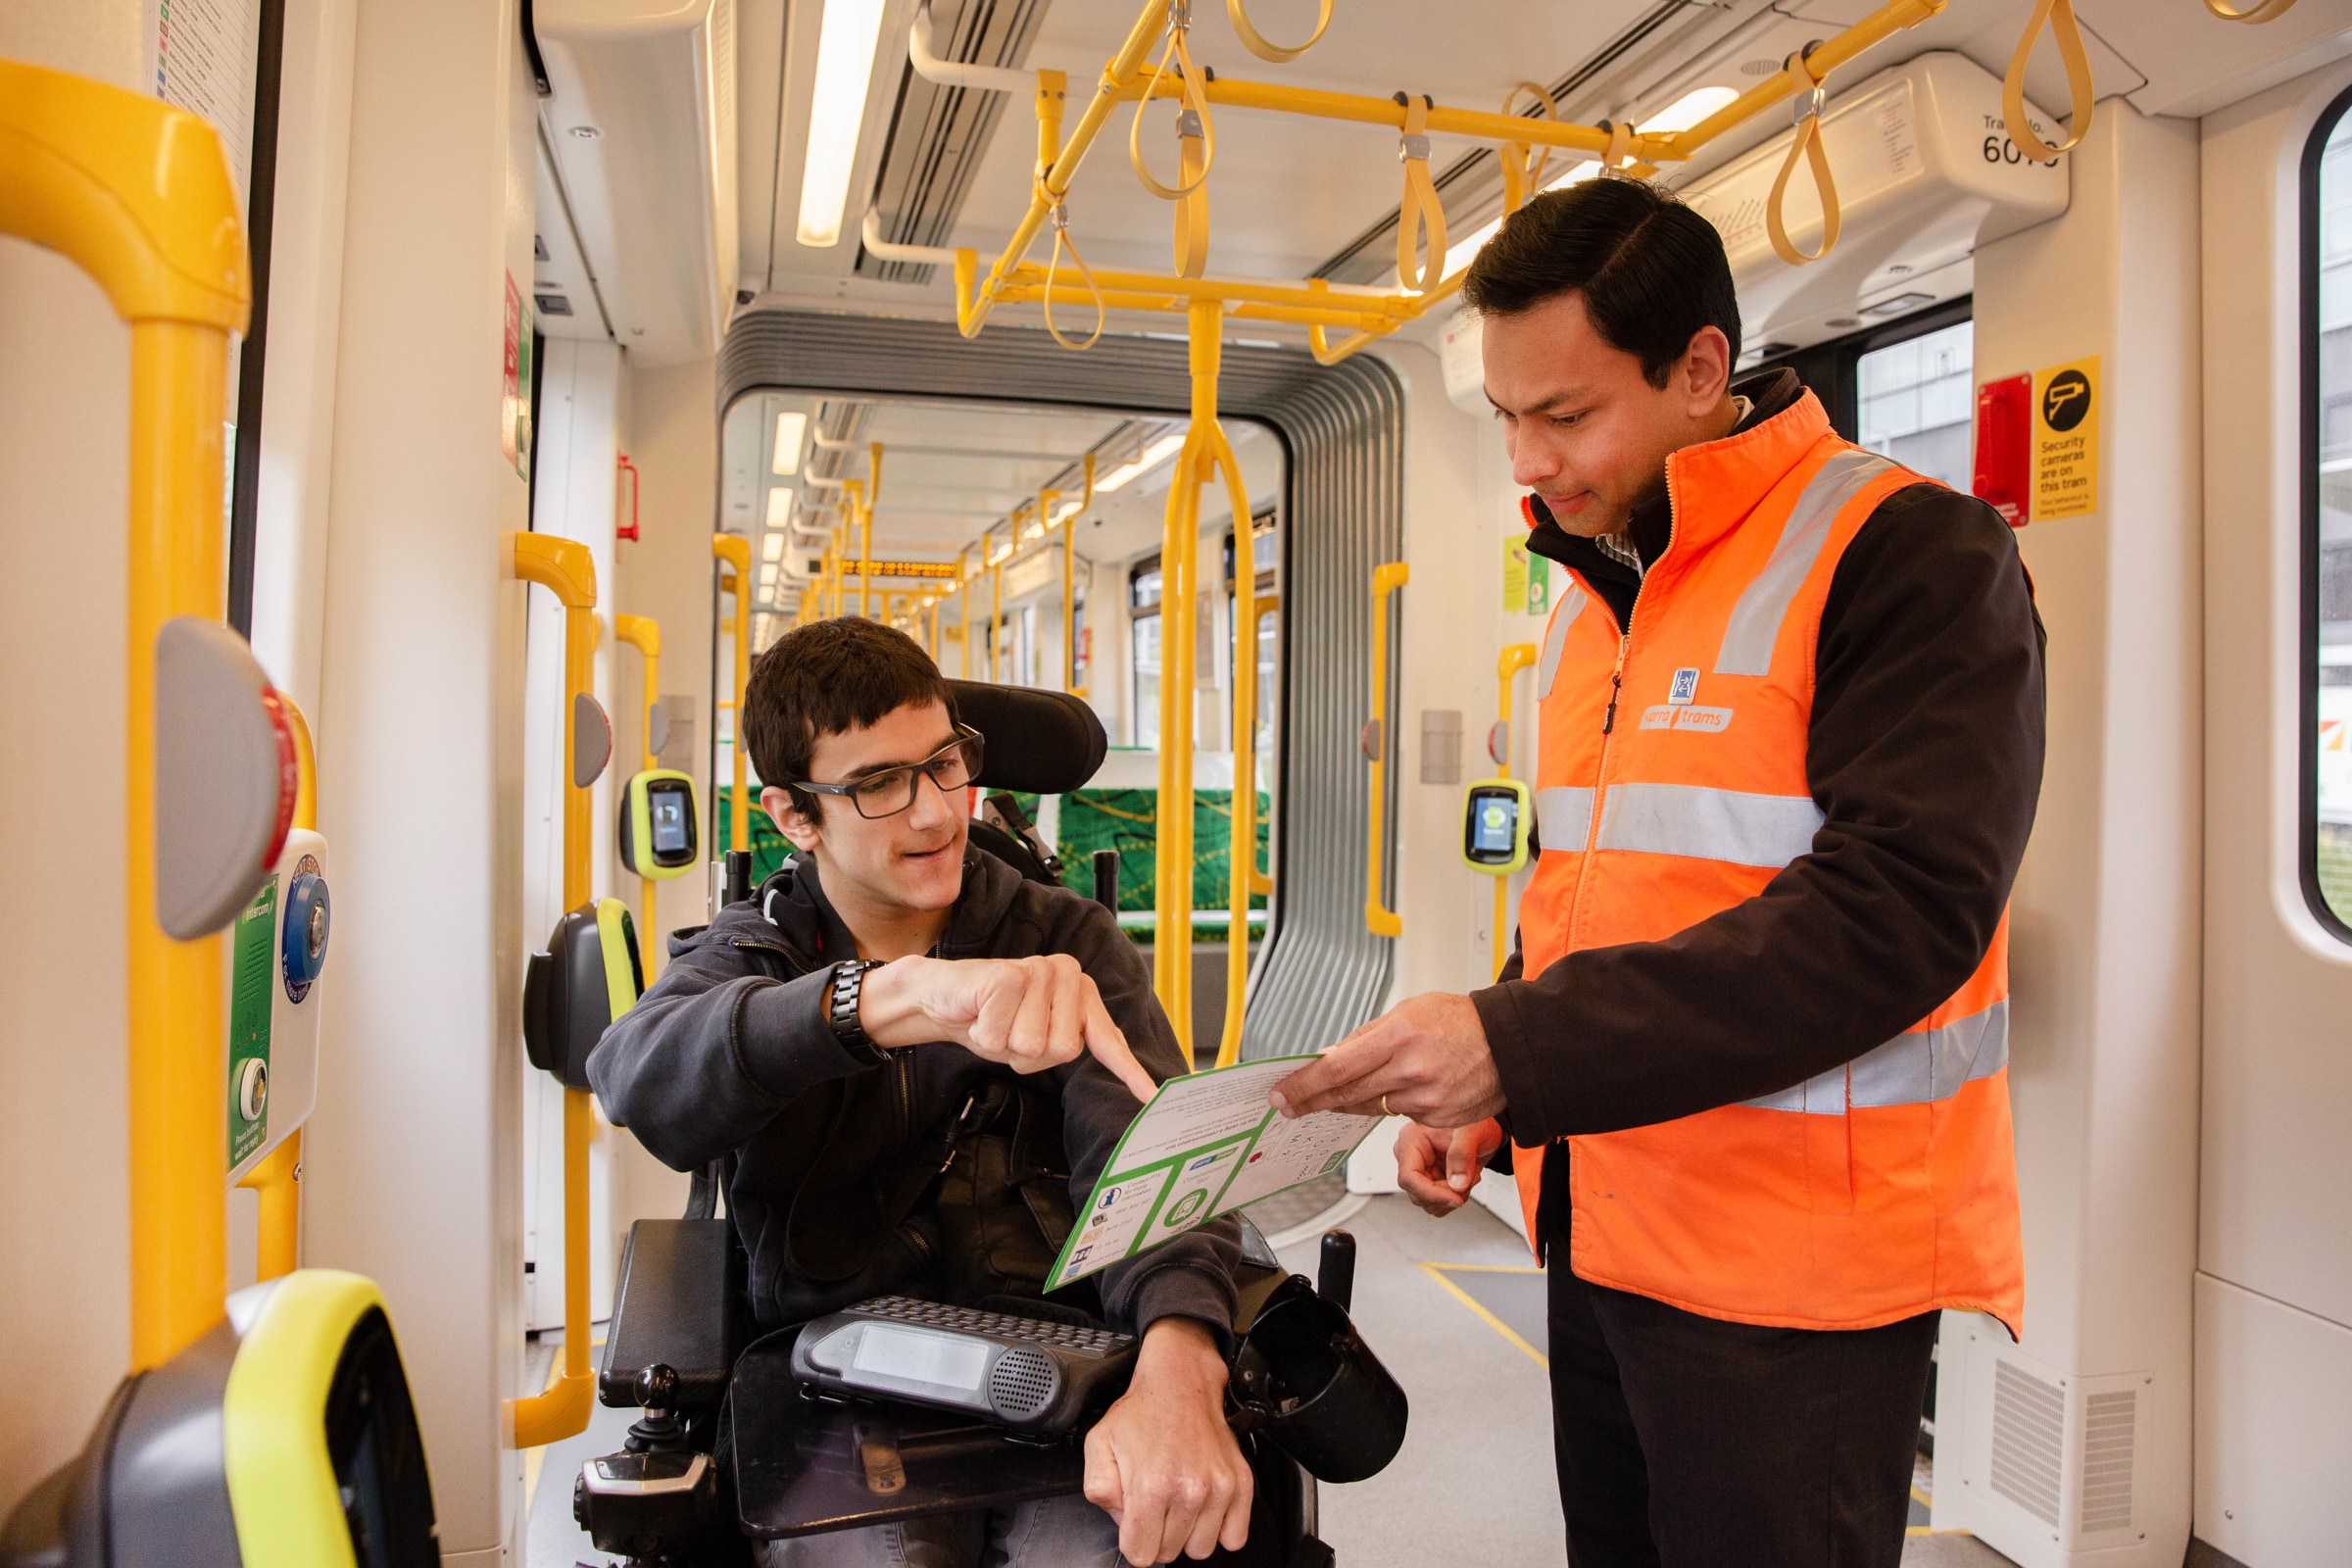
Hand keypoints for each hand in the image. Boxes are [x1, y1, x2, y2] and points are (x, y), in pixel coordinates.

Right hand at [857, 955, 1158, 1102]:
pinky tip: (980, 1013)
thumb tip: (1117, 1058)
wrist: (941, 996)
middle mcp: (1066, 972)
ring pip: (1033, 1045)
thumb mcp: (1036, 1036)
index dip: (1129, 1071)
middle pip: (1064, 1049)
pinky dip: (985, 1034)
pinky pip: (1003, 1035)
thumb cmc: (993, 1018)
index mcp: (1080, 987)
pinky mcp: (1008, 977)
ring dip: (1005, 1044)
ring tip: (995, 1021)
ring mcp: (1038, 970)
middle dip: (1029, 1055)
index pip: (1107, 1038)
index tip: (1152, 1098)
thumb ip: (1070, 1041)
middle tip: (1010, 1031)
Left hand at [1084, 1320, 1252, 1563]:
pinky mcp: (1240, 1484)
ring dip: (1188, 1533)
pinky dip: (1219, 1529)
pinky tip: (1203, 1508)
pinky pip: (1234, 1538)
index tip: (1134, 1521)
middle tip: (1155, 1502)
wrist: (1180, 1384)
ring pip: (1201, 1549)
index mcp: (1152, 1485)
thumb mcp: (1098, 1445)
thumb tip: (1122, 1521)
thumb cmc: (1141, 1414)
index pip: (1140, 1554)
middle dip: (1157, 1534)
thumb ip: (1099, 1491)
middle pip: (1169, 1554)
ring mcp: (1219, 1488)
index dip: (1132, 1540)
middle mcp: (1189, 1490)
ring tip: (1178, 1501)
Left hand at [1267, 992, 1505, 1128]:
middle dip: (1311, 1101)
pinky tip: (1390, 1091)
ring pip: (1368, 1106)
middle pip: (1346, 1094)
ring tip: (1331, 1097)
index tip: (1282, 1092)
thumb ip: (1367, 1037)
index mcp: (1398, 1035)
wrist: (1510, 1046)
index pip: (1336, 1067)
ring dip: (1347, 1102)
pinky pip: (1396, 1114)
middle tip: (1288, 1105)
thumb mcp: (1409, 1011)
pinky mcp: (1434, 1118)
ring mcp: (1423, 1098)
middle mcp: (1409, 1070)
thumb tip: (1330, 1056)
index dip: (1304, 1083)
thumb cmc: (1461, 1021)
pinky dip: (1385, 1104)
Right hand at [1395, 1118, 1503, 1216]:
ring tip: (1469, 1178)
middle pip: (1418, 1193)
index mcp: (1411, 1139)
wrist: (1484, 1131)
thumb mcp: (1472, 1131)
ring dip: (1453, 1197)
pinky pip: (1438, 1202)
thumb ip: (1462, 1154)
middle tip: (1468, 1182)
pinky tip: (1466, 1182)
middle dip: (1446, 1195)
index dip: (1431, 1194)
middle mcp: (1412, 1157)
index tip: (1455, 1199)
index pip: (1409, 1177)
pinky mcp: (1431, 1180)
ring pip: (1428, 1202)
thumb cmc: (1475, 1123)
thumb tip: (1456, 1183)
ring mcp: (1421, 1170)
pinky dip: (1455, 1198)